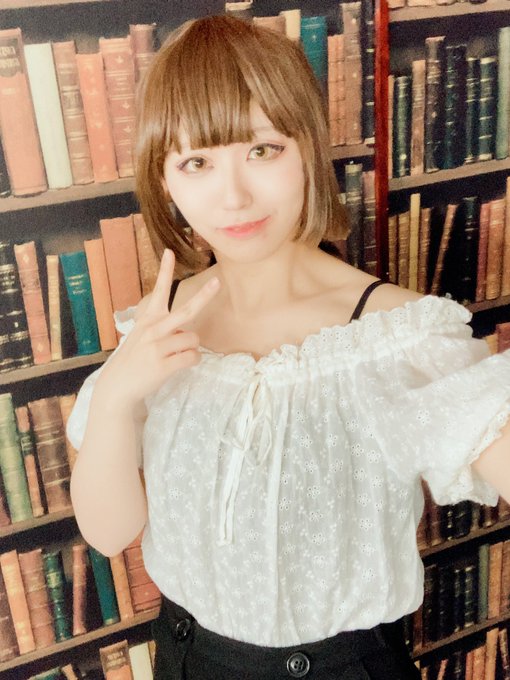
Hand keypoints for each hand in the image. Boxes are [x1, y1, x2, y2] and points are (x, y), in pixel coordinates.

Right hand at [95, 249, 219, 410]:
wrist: (119, 385)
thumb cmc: (136, 358)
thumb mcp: (141, 336)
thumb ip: (162, 328)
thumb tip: (187, 332)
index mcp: (148, 319)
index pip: (159, 292)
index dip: (164, 271)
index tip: (169, 252)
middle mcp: (154, 330)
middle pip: (187, 311)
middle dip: (204, 296)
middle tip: (218, 282)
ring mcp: (158, 347)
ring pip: (193, 340)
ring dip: (191, 348)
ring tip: (175, 355)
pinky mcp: (163, 365)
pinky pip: (192, 357)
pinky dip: (191, 361)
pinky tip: (178, 365)